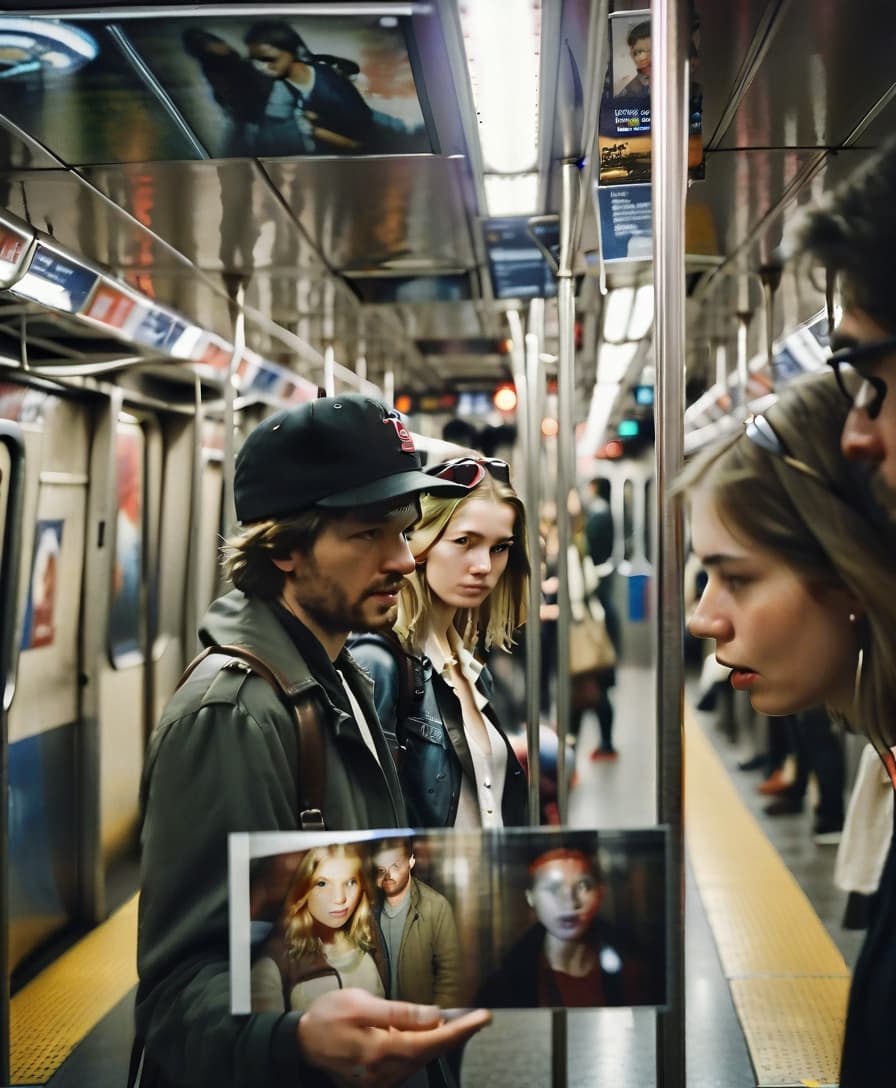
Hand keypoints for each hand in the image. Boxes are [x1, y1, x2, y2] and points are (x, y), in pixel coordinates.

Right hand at [297, 988, 490, 1086]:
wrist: (299, 1042)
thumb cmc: (328, 1016)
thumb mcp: (360, 1003)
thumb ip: (399, 1012)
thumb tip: (433, 1016)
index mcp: (380, 1049)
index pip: (431, 1041)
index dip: (460, 1030)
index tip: (482, 1018)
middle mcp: (382, 1071)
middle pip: (429, 1054)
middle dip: (457, 1036)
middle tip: (478, 1019)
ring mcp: (378, 1081)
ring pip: (419, 1062)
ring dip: (439, 1044)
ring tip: (455, 1024)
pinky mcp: (374, 1083)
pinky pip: (406, 1068)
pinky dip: (420, 1052)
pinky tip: (424, 1037)